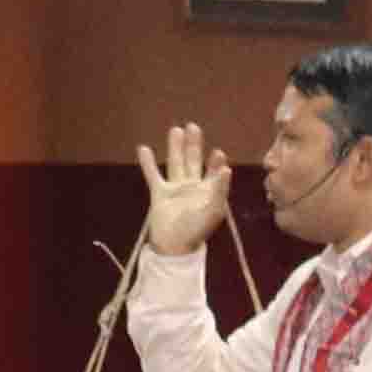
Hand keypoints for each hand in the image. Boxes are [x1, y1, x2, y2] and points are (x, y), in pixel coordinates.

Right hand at [135, 124, 231, 254]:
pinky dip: (148, 162)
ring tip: (175, 130)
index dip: (216, 162)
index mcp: (208, 191)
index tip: (217, 153)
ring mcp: (175, 188)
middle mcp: (193, 187)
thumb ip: (219, 189)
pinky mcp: (159, 193)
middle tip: (193, 127)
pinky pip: (153, 174)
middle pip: (193, 161)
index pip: (214, 172)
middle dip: (194, 145)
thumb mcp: (213, 209)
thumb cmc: (196, 229)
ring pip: (175, 163)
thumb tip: (228, 169)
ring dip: (175, 147)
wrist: (173, 245)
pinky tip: (143, 148)